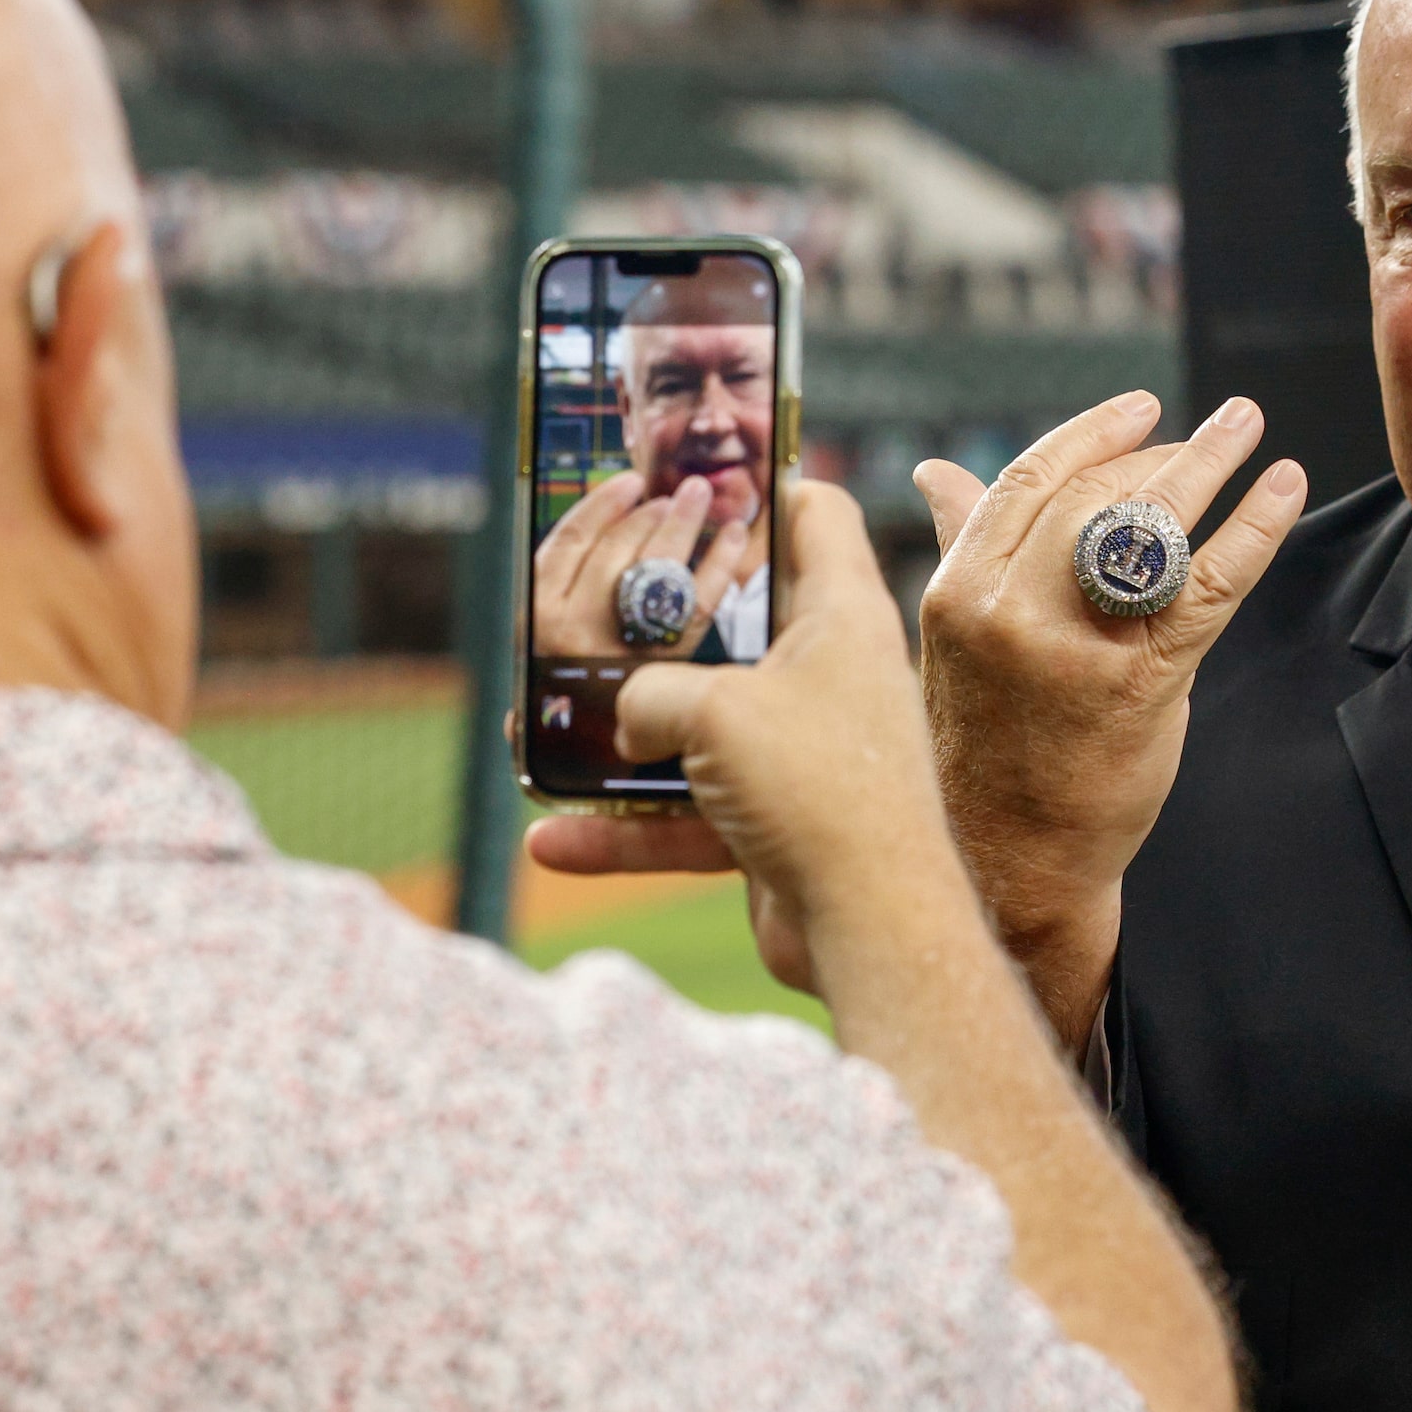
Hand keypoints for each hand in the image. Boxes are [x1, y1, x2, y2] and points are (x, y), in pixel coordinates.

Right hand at [525, 481, 950, 1002]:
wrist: (870, 925)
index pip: (817, 515)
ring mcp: (804, 750)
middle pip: (743, 620)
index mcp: (842, 615)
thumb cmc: (815, 788)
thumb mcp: (712, 709)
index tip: (694, 485)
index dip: (763, 487)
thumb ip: (650, 691)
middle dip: (665, 618)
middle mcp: (830, 674)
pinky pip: (691, 814)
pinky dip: (626, 830)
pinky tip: (551, 841)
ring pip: (701, 726)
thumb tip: (626, 715)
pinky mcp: (778, 821)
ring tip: (541, 732)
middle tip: (596, 600)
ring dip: (625, 738)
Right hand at [914, 391, 1304, 1047]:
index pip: (1027, 480)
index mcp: (956, 591)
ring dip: (1211, 463)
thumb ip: (964, 550)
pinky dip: (1255, 526)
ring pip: (1151, 526)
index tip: (1141, 408)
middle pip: (1095, 494)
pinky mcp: (1139, 683)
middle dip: (1164, 451)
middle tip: (1217, 429)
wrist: (1012, 857)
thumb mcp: (957, 642)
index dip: (1091, 434)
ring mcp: (1074, 647)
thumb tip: (938, 473)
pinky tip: (1284, 488)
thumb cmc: (989, 742)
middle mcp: (1007, 611)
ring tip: (1249, 426)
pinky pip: (1210, 583)